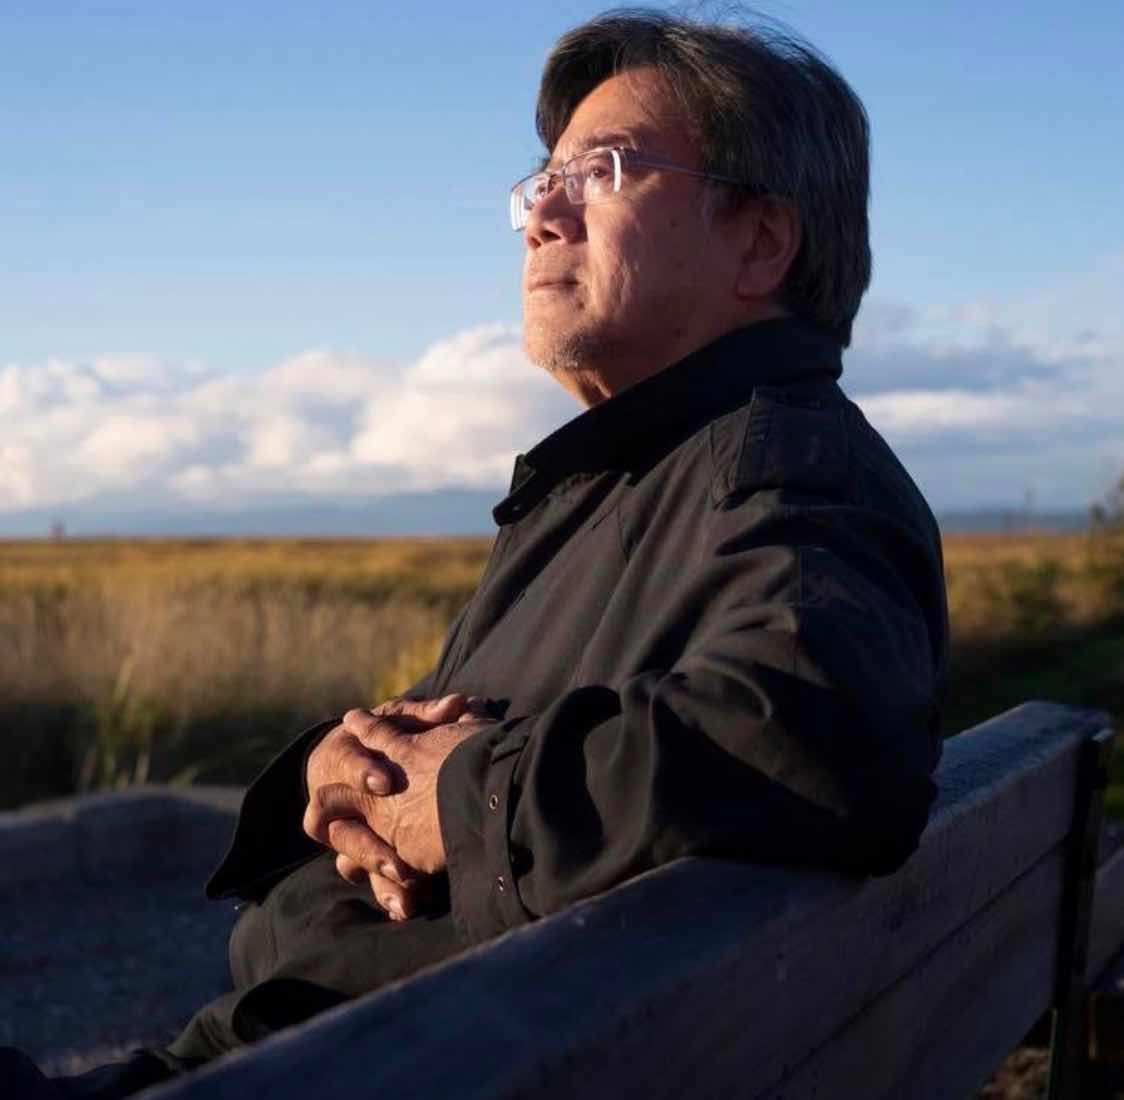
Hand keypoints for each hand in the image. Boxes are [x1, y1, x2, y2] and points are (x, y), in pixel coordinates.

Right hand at [304, 694, 490, 918]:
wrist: (366, 758)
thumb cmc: (390, 730)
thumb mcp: (406, 718)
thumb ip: (430, 714)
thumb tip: (460, 704)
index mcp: (348, 757)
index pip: (345, 764)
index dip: (361, 772)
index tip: (385, 782)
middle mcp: (339, 800)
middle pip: (338, 828)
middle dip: (369, 847)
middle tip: (400, 865)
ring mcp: (348, 831)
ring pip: (350, 861)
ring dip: (379, 875)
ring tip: (407, 893)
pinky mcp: (365, 855)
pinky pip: (371, 880)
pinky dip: (388, 895)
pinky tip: (407, 908)